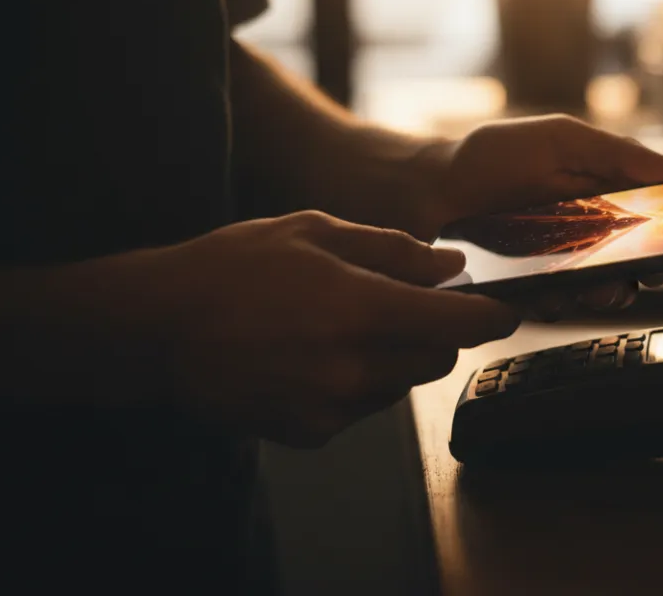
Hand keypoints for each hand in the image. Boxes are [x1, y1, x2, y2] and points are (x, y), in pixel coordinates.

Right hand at [148, 211, 517, 446]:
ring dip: (397, 355)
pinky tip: (316, 352)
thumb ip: (394, 250)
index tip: (507, 309)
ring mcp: (332, 406)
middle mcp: (352, 366)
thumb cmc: (233, 267)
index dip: (493, 316)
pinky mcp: (311, 431)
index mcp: (360, 309)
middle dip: (438, 330)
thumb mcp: (316, 231)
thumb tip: (452, 264)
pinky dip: (359, 381)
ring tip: (345, 322)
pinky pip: (363, 406)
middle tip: (406, 302)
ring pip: (402, 383)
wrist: (156, 330)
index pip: (459, 323)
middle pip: (438, 357)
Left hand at [427, 115, 662, 316]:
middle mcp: (588, 237)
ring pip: (598, 295)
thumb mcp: (562, 141)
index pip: (656, 226)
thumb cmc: (492, 156)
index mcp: (605, 198)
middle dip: (640, 275)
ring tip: (591, 289)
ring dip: (601, 295)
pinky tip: (541, 292)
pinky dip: (553, 305)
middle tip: (634, 274)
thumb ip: (619, 155)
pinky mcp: (528, 293)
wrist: (426, 187)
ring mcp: (558, 268)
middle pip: (635, 268)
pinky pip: (553, 310)